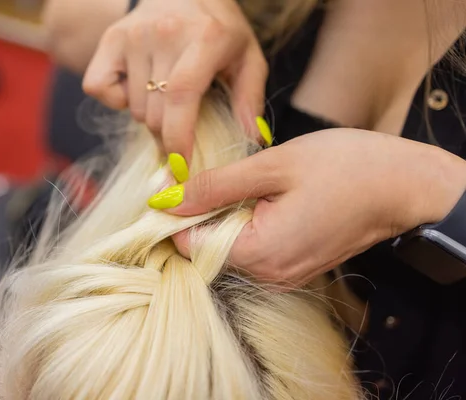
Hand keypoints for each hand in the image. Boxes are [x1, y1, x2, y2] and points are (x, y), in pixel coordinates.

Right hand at [82, 0, 266, 161]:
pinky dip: (116, 99)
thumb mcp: (247, 56)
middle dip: (168, 135)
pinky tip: (136, 88)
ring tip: (165, 95)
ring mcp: (134, 35)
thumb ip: (250, 97)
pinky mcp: (111, 39)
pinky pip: (99, 89)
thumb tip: (252, 138)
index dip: (178, 137)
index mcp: (204, 39)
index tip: (181, 165)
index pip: (181, 96)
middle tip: (181, 130)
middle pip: (155, 114)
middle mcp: (165, 34)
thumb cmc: (219, 29)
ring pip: (134, 108)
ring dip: (150, 116)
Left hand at [151, 128, 465, 286]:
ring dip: (228, 215)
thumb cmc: (347, 168)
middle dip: (204, 211)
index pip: (189, 245)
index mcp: (260, 253)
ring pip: (230, 247)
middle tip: (221, 172)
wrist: (405, 185)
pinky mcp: (295, 268)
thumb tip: (166, 199)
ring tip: (250, 181)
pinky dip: (249, 223)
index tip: (181, 180)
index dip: (178, 213)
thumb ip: (215, 186)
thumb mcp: (273, 166)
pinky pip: (254, 249)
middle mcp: (268, 276)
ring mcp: (284, 276)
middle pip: (208, 248)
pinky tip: (266, 196)